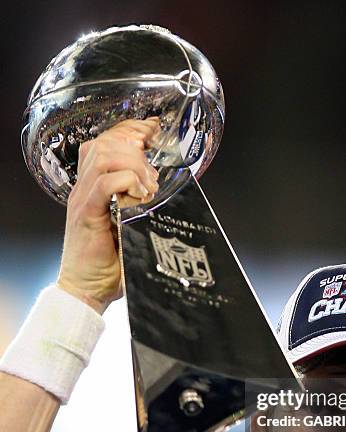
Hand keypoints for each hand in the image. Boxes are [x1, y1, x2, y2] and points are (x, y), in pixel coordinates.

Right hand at [56, 118, 160, 313]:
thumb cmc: (110, 264)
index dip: (129, 131)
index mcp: (93, 187)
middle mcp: (85, 188)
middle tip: (153, 171)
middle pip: (104, 143)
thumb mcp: (130, 226)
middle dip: (135, 147)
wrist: (87, 291)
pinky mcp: (86, 214)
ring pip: (103, 156)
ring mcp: (83, 199)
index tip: (152, 131)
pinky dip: (126, 181)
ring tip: (148, 186)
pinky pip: (103, 183)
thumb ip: (140, 205)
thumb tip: (167, 189)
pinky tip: (140, 195)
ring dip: (132, 164)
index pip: (105, 142)